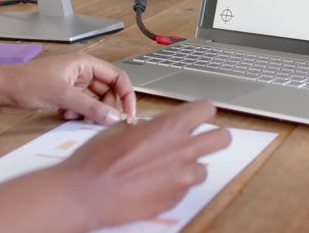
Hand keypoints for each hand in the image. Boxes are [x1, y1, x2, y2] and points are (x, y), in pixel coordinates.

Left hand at [0, 52, 134, 124]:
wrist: (0, 90)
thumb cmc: (25, 83)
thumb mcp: (63, 96)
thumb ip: (91, 108)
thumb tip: (114, 118)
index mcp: (84, 63)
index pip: (117, 77)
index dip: (126, 95)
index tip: (129, 114)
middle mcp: (80, 72)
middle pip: (107, 91)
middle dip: (105, 107)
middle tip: (101, 122)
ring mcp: (71, 84)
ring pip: (93, 101)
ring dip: (90, 112)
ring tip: (77, 116)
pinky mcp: (62, 96)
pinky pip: (81, 107)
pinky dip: (78, 113)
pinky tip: (65, 115)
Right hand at [53, 100, 231, 229]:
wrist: (86, 192)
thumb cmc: (97, 159)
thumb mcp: (123, 129)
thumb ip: (150, 128)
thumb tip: (156, 130)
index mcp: (169, 126)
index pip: (206, 109)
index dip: (202, 112)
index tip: (198, 116)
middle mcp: (182, 150)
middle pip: (222, 138)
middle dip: (214, 138)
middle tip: (202, 140)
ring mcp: (181, 177)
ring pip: (204, 169)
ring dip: (190, 167)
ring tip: (166, 169)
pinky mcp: (174, 199)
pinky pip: (184, 189)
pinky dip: (174, 186)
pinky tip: (153, 184)